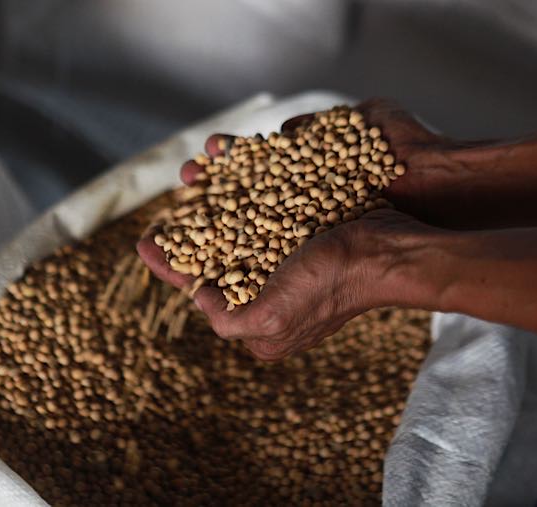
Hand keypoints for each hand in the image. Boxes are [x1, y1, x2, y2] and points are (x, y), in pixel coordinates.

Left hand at [137, 101, 448, 359]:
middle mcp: (274, 287)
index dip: (169, 264)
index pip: (202, 288)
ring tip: (201, 163)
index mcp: (262, 319)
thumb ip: (227, 318)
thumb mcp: (270, 318)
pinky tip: (234, 157)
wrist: (392, 250)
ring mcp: (292, 253)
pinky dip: (250, 176)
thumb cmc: (334, 284)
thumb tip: (198, 297)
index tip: (144, 242)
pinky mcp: (310, 222)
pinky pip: (269, 196)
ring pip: (241, 215)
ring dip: (218, 187)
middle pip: (219, 249)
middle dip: (193, 217)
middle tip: (179, 185)